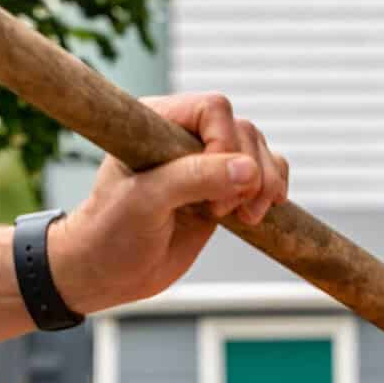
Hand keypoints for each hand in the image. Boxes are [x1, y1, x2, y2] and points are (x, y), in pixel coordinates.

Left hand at [47, 92, 289, 314]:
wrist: (110, 272)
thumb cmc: (113, 231)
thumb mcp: (148, 201)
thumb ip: (197, 179)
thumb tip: (251, 171)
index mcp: (159, 121)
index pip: (213, 109)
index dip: (225, 145)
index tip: (211, 192)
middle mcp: (186, 136)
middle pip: (244, 131)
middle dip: (249, 172)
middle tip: (222, 211)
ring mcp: (207, 164)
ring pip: (260, 152)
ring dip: (266, 185)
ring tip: (246, 217)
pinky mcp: (224, 191)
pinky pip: (266, 175)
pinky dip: (273, 192)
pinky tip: (257, 215)